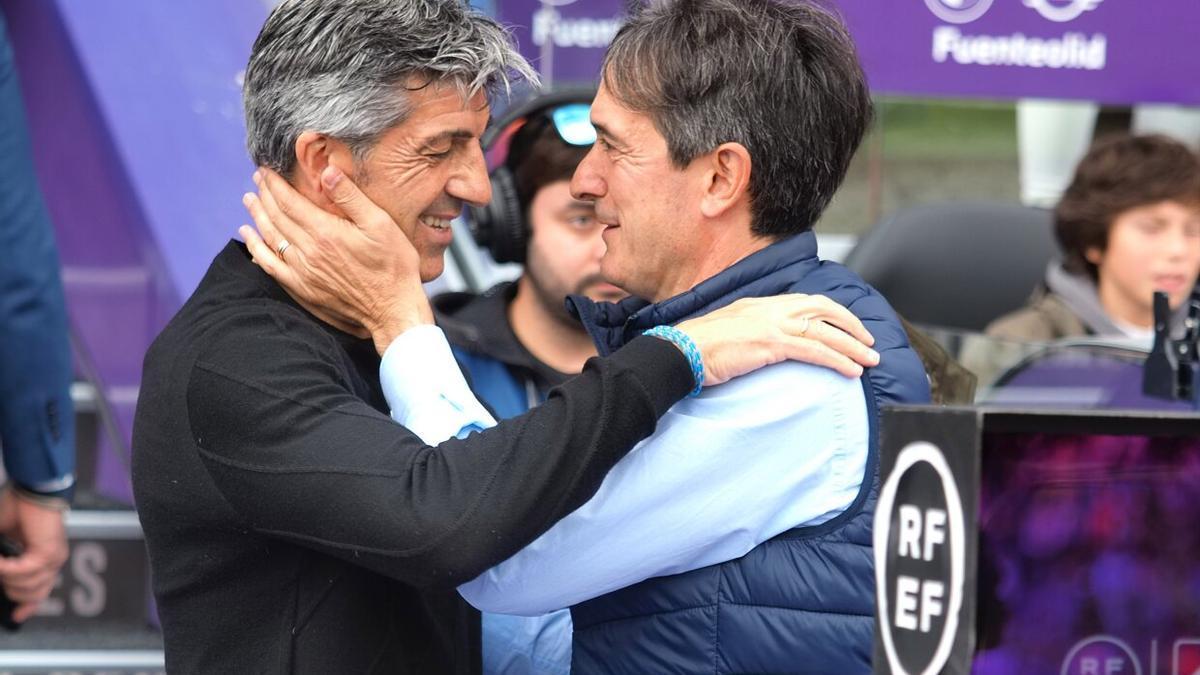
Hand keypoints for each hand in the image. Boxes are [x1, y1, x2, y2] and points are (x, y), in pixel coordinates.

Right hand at [0, 488, 67, 622]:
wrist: (32, 488)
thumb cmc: (18, 508)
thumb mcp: (4, 538)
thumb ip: (2, 561)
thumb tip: (0, 569)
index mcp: (44, 559)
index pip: (40, 591)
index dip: (28, 606)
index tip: (16, 616)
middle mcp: (52, 561)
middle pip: (32, 594)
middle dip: (9, 587)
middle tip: (1, 567)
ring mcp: (53, 558)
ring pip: (26, 586)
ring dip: (5, 576)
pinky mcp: (48, 552)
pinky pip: (23, 571)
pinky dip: (5, 568)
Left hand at [239, 166, 433, 354]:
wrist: (393, 308)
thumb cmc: (393, 264)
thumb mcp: (380, 224)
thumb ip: (351, 197)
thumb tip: (327, 171)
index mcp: (325, 232)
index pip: (289, 202)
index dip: (274, 185)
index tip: (265, 170)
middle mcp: (309, 252)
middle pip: (277, 218)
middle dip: (264, 195)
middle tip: (257, 180)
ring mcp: (303, 272)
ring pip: (271, 239)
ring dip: (258, 217)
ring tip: (250, 201)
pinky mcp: (304, 289)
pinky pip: (271, 267)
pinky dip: (257, 251)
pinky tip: (251, 240)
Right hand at [676, 294, 879, 384]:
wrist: (680, 350)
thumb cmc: (698, 347)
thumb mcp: (731, 330)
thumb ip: (753, 331)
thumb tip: (768, 345)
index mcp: (761, 304)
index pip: (807, 301)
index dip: (833, 314)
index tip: (848, 327)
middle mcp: (770, 308)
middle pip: (823, 309)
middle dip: (851, 326)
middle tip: (869, 343)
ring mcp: (771, 324)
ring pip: (825, 331)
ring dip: (852, 347)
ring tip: (870, 361)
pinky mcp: (771, 343)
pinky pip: (814, 350)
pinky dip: (837, 360)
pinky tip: (850, 371)